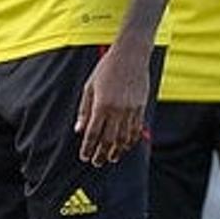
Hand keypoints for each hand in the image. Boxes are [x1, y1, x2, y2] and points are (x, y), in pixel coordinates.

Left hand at [76, 46, 148, 165]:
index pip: (93, 133)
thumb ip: (84, 110)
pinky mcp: (141, 107)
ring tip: (110, 158)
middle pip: (108, 140)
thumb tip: (79, 130)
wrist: (131, 55)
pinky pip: (136, 129)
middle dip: (101, 154)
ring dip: (116, 151)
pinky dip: (130, 141)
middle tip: (96, 162)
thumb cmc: (106, 68)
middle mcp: (117, 110)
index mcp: (101, 105)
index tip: (84, 156)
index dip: (88, 148)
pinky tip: (125, 146)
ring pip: (124, 138)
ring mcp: (131, 110)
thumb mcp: (89, 87)